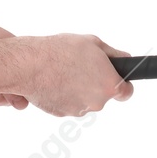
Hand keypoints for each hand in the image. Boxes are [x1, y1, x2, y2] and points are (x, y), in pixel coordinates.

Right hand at [16, 34, 134, 117]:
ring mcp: (78, 111)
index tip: (117, 79)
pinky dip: (64, 94)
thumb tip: (124, 58)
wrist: (30, 65)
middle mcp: (96, 103)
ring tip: (64, 71)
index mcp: (109, 86)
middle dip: (95, 83)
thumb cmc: (60, 52)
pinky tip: (54, 80)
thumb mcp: (93, 43)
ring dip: (78, 89)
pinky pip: (68, 103)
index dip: (123, 84)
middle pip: (102, 95)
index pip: (126, 93)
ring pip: (84, 99)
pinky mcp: (61, 114)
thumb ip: (113, 54)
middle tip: (81, 66)